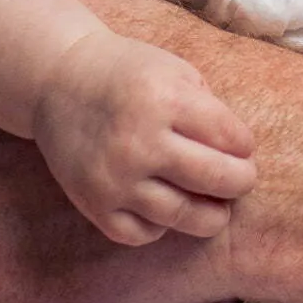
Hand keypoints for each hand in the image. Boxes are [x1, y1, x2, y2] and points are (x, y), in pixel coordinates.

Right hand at [33, 25, 256, 244]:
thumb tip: (239, 155)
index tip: (243, 147)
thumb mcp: (172, 69)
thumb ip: (207, 107)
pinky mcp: (95, 206)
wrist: (58, 80)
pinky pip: (144, 233)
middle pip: (215, 179)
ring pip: (184, 216)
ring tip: (218, 206)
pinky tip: (167, 207)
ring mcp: (115, 178)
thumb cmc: (126, 72)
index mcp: (163, 99)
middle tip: (243, 179)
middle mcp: (139, 142)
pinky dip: (162, 226)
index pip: (229, 136)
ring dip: (211, 214)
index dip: (244, 144)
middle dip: (240, 181)